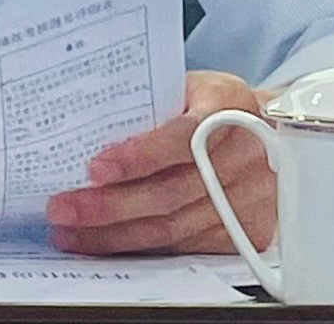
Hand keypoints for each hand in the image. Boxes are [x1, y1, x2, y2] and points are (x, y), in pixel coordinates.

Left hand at [43, 71, 276, 255]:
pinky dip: (143, 249)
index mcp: (228, 103)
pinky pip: (186, 249)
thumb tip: (82, 132)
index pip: (182, 137)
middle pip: (171, 193)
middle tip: (64, 209)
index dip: (139, 156)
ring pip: (174, 229)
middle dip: (109, 207)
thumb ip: (149, 104)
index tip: (95, 168)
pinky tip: (108, 244)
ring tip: (72, 232)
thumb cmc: (210, 103)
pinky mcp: (248, 231)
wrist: (269, 129)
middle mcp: (245, 154)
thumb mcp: (186, 85)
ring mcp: (251, 197)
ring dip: (116, 235)